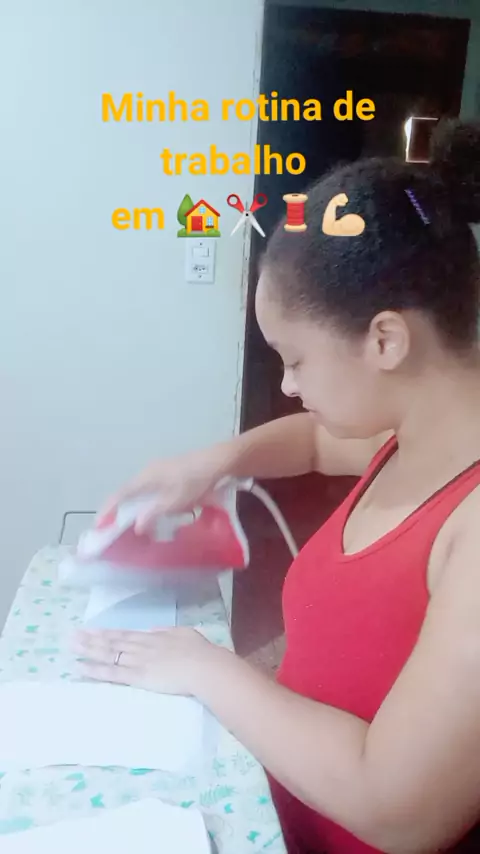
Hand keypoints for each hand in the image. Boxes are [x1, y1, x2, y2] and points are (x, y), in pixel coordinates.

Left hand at [73, 627, 227, 695]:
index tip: (92, 630)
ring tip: (72, 647)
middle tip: (73, 636)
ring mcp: (138, 660)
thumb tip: (155, 630)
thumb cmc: (200, 652)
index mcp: (153, 637)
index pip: (125, 635)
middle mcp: (141, 646)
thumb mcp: (184, 633)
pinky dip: (95, 670)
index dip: (108, 633)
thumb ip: (167, 631)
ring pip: (108, 654)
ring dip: (89, 650)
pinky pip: (112, 673)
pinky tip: (82, 668)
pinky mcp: (137, 676)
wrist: (203, 667)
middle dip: (92, 639)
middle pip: (112, 642)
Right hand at [98, 446, 228, 532]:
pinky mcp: (170, 473)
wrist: (218, 462)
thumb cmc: (195, 481)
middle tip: (114, 529)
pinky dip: (147, 504)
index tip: (98, 525)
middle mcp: (148, 473)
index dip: (108, 510)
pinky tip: (155, 513)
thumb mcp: (174, 501)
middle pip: (127, 493)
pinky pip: (151, 491)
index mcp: (145, 478)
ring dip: (134, 508)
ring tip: (133, 525)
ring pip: (140, 492)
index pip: (120, 495)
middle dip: (119, 511)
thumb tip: (137, 526)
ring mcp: (159, 471)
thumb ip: (153, 513)